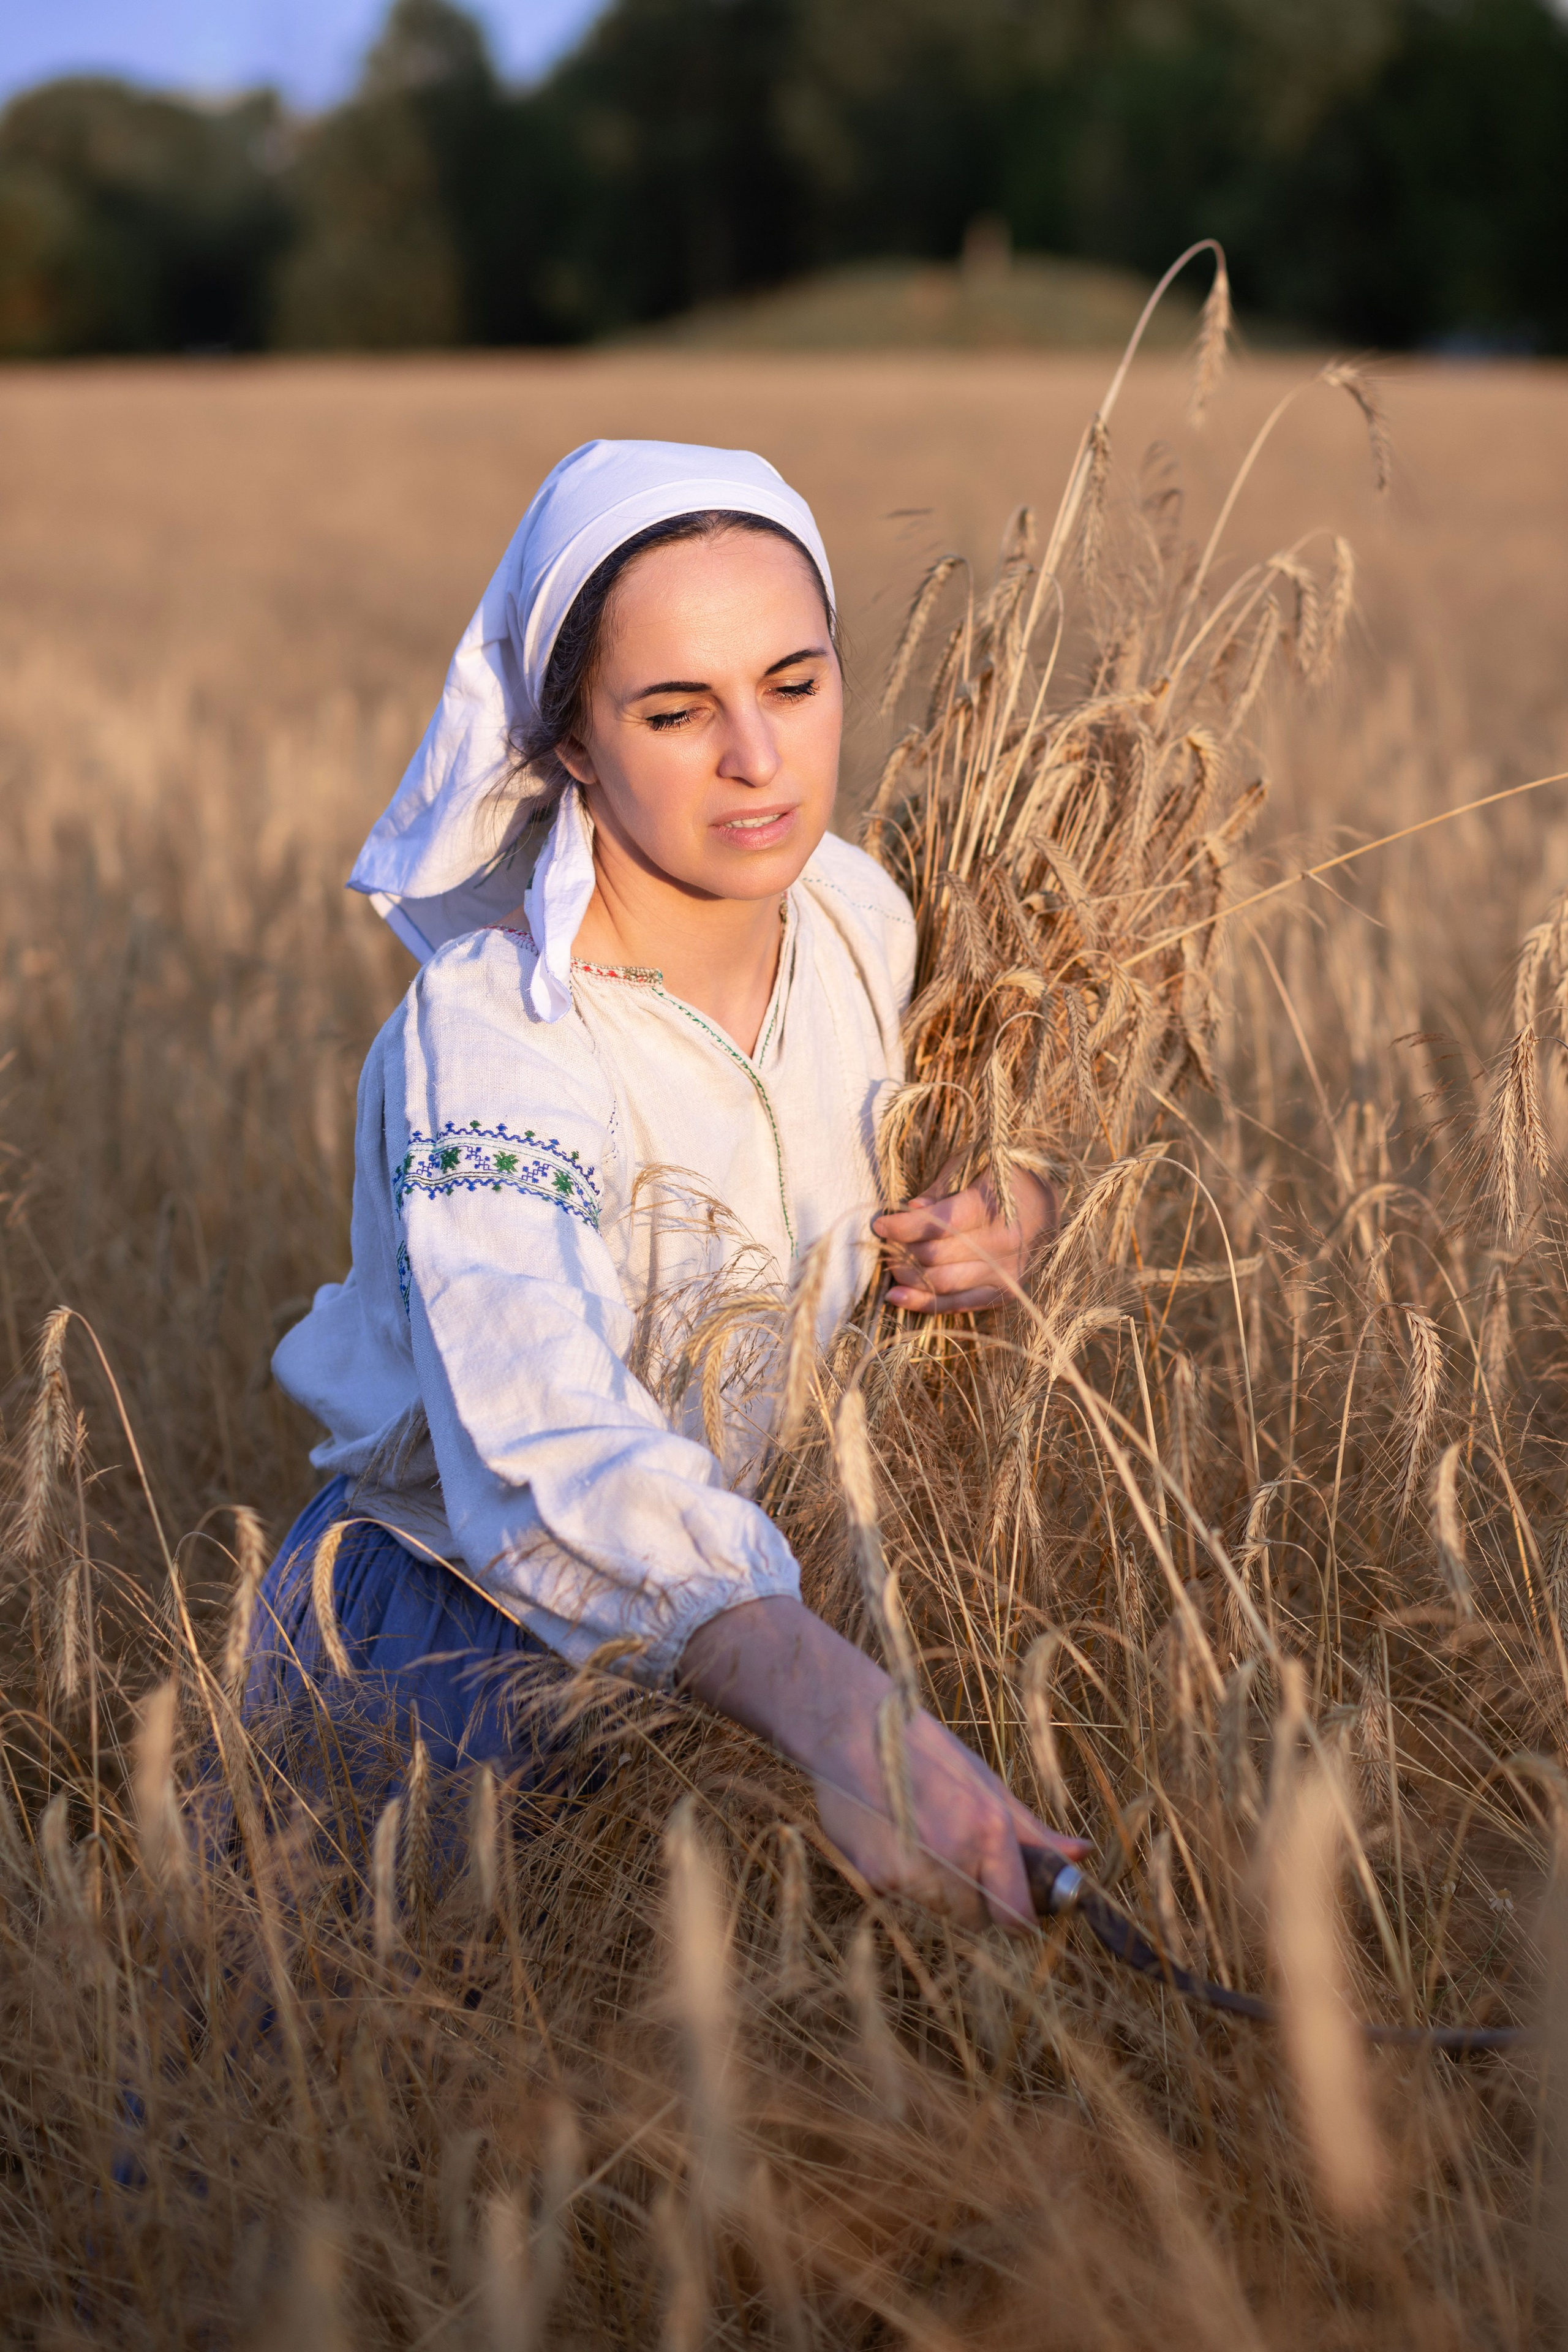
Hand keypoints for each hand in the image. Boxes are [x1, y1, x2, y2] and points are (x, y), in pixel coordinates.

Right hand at [679, 1596, 1087, 1933]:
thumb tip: (1083, 1855)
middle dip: (972, 1897)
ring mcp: (910, 1871)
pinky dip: (902, 1880)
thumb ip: (1035, 1834)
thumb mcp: (988, 1786)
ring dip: (935, 1890)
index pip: (1015, 1918)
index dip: (1015, 1914)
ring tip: (921, 1837)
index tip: (1011, 1900)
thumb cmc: (929, 1753)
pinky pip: (901, 1901)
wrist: (855, 1728)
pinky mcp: (874, 1877)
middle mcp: (953, 1855)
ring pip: (937, 1912)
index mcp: (990, 1830)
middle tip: (955, 1852)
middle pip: (975, 1919)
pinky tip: (894, 1839)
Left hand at [873, 1168, 1056, 1313]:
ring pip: (942, 1285)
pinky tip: (898, 1298)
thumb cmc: (1007, 1179)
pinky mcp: (1006, 1294)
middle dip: (900, 1251)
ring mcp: (1006, 1274)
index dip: (902, 1227)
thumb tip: (910, 1210)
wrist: (1052, 1207)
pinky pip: (959, 1305)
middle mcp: (1003, 1245)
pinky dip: (925, 1303)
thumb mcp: (975, 1167)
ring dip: (908, 1278)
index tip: (879, 1224)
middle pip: (934, 1257)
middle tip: (881, 1245)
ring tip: (888, 1268)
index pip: (937, 1225)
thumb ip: (942, 1189)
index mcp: (994, 1208)